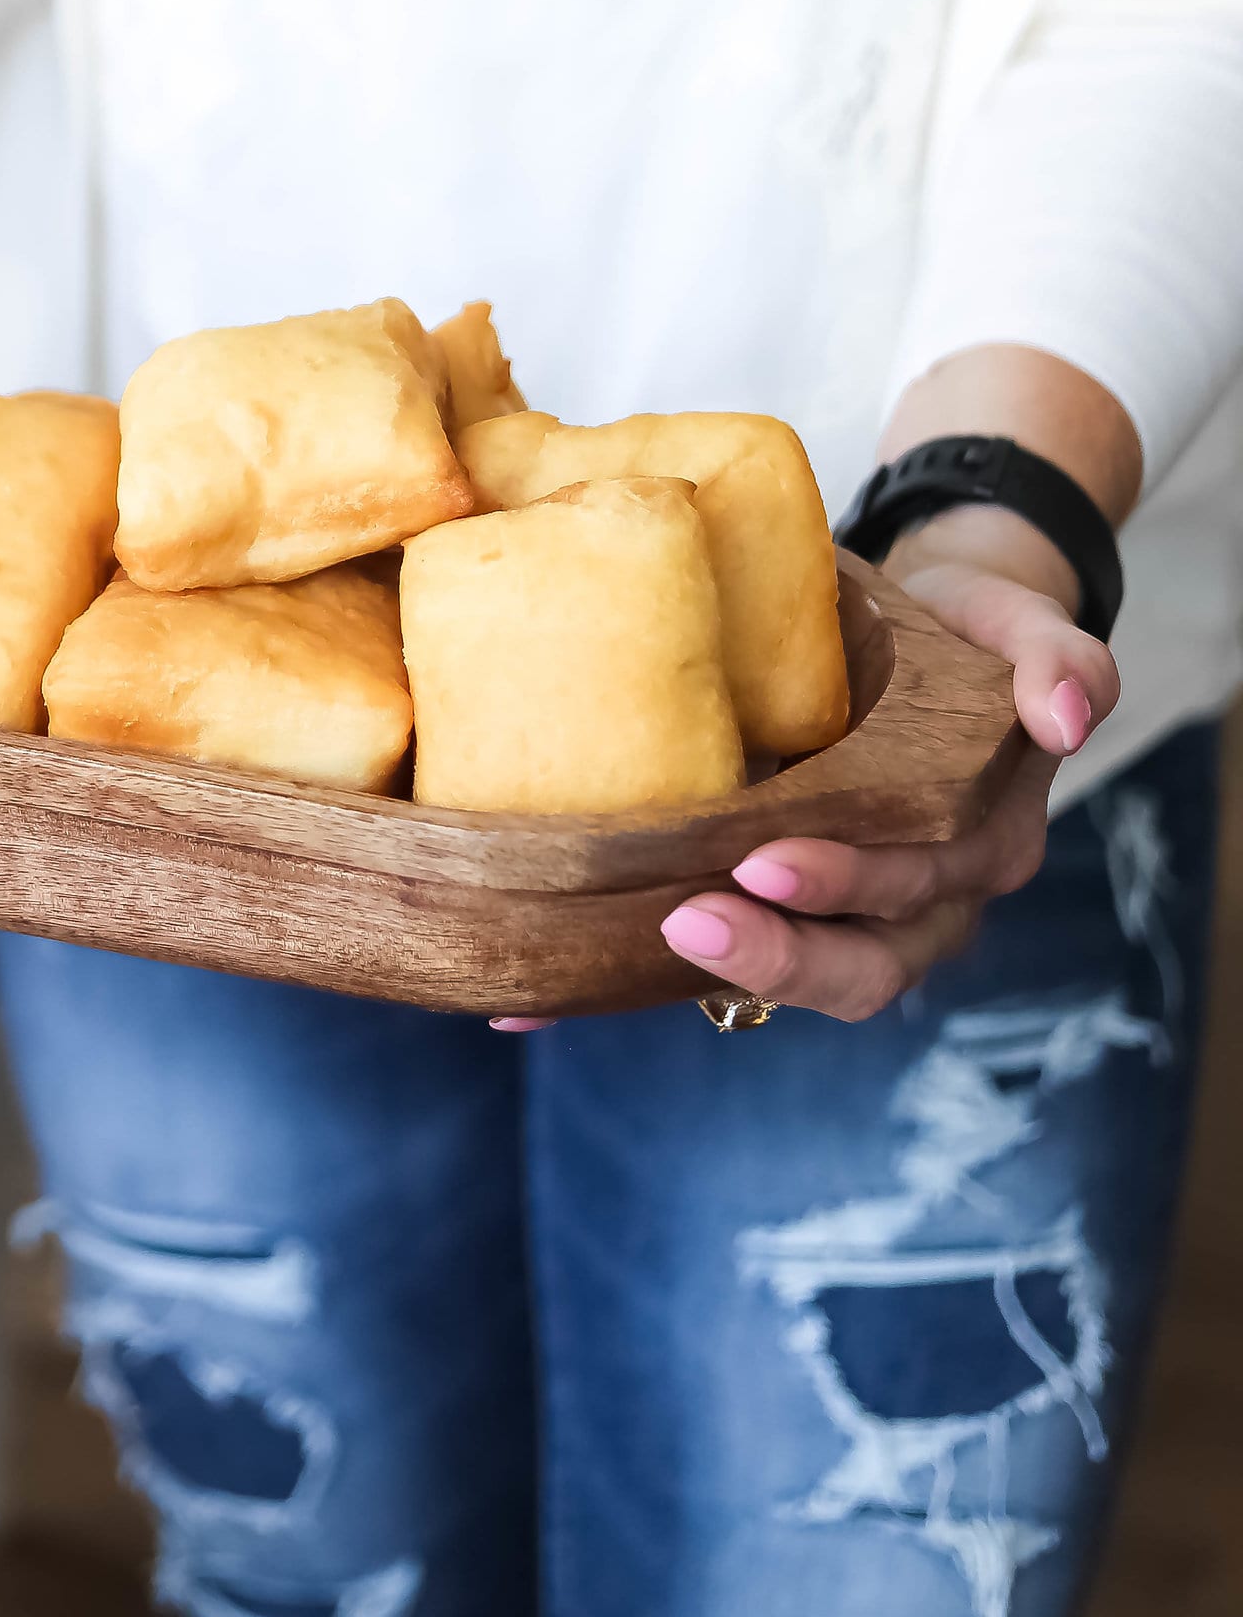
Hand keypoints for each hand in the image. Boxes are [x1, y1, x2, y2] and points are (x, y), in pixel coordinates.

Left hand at [653, 520, 1117, 1024]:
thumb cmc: (973, 633)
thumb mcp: (1024, 626)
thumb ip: (1055, 661)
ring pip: (788, 980)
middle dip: (771, 951)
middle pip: (852, 967)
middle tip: (685, 915)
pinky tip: (552, 993)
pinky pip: (723, 960)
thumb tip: (1065, 716)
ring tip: (632, 944)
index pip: (910, 898)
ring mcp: (843, 914)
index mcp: (974, 850)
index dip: (842, 890)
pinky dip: (647, 980)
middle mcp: (914, 904)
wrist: (931, 623)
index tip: (766, 860)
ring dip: (712, 975)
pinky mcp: (775, 905)